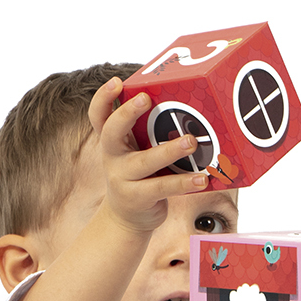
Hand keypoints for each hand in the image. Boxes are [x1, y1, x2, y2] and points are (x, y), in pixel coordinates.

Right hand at [89, 77, 209, 235]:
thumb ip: (146, 132)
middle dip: (126, 113)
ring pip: (144, 162)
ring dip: (168, 150)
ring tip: (190, 142)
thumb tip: (187, 108)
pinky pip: (161, 188)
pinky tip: (201, 179)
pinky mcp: (137, 198)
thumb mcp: (135, 152)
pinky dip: (183, 183)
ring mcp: (122, 178)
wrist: (126, 218)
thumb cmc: (138, 176)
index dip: (103, 98)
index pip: (99, 115)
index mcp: (112, 140)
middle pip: (112, 132)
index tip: (116, 82)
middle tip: (145, 99)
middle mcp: (112, 157)